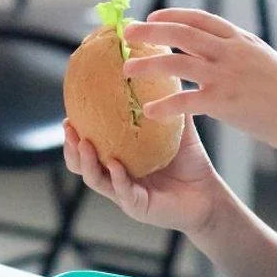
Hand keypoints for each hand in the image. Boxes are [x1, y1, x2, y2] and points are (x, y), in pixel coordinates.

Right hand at [62, 112, 222, 236]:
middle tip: (68, 128)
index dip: (75, 133)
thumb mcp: (177, 128)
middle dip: (70, 148)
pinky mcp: (139, 206)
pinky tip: (116, 165)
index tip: (68, 114)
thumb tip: (167, 70)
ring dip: (87, 162)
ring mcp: (125, 193)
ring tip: (84, 144)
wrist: (208, 193)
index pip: (89, 145)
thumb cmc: (190, 161)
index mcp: (119, 157)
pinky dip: (117, 178)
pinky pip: (123, 192)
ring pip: (95, 179)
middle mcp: (116, 176)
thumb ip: (169, 104)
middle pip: (82, 164)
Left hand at [121, 8, 276, 151]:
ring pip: (177, 63)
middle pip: (181, 34)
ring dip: (149, 65)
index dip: (173, 15)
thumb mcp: (264, 60)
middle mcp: (231, 52)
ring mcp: (227, 75)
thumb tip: (218, 50)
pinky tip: (149, 111)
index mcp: (240, 40)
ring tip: (127, 70)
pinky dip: (166, 105)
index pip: (200, 18)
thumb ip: (239, 53)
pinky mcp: (225, 101)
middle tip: (128, 33)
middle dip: (151, 32)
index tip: (152, 15)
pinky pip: (187, 101)